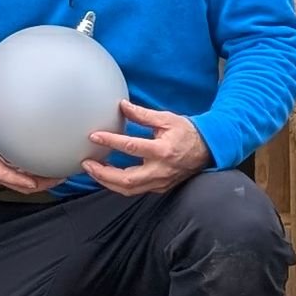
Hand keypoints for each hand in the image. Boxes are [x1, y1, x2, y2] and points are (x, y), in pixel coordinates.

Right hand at [0, 92, 57, 197]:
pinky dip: (34, 180)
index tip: (33, 181)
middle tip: (58, 178)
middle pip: (16, 184)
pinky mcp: (2, 172)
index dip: (17, 179)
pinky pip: (20, 180)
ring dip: (40, 184)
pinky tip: (47, 171)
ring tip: (58, 177)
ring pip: (20, 186)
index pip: (1, 173)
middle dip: (38, 185)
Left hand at [82, 98, 208, 196]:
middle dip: (103, 174)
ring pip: (129, 190)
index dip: (111, 141)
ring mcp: (161, 182)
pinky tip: (108, 175)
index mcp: (163, 151)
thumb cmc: (187, 133)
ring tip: (93, 170)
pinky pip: (136, 190)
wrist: (208, 149)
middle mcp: (161, 170)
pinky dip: (119, 184)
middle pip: (127, 180)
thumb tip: (122, 105)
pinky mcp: (160, 187)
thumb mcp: (166, 119)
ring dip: (108, 182)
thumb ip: (142, 114)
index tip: (95, 136)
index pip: (131, 147)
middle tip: (87, 163)